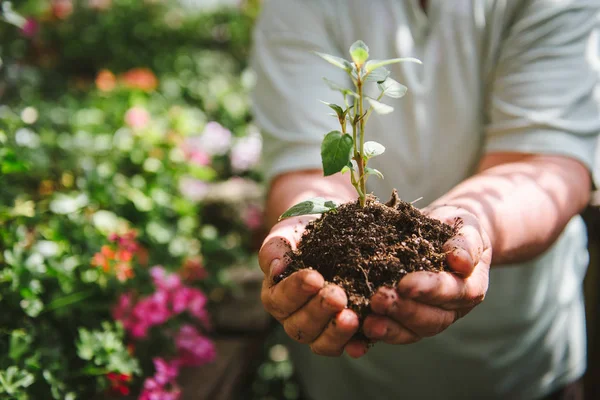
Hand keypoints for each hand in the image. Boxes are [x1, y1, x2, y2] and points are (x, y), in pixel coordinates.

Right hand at [258, 216, 359, 355]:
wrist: (331, 237)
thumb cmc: (302, 236)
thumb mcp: (285, 235)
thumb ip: (275, 250)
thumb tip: (276, 270)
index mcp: (277, 297)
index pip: (281, 299)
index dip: (296, 290)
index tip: (314, 277)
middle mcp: (295, 319)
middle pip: (301, 325)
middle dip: (319, 310)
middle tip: (337, 296)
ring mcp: (319, 330)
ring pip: (322, 342)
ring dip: (336, 332)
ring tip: (352, 318)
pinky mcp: (343, 334)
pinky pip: (346, 346)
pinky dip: (354, 346)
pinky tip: (363, 342)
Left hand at [357, 206, 491, 352]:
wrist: (445, 229)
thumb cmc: (459, 227)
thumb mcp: (467, 229)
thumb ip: (466, 243)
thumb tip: (459, 261)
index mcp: (468, 288)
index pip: (451, 292)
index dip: (429, 290)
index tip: (405, 284)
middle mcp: (450, 309)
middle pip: (430, 319)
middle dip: (403, 311)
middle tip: (379, 299)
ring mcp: (427, 317)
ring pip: (411, 331)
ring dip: (389, 329)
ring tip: (368, 322)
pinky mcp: (404, 319)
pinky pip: (391, 331)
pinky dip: (373, 338)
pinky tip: (355, 339)